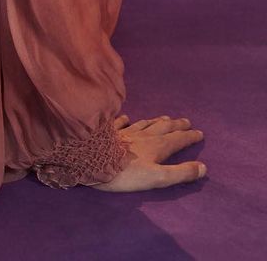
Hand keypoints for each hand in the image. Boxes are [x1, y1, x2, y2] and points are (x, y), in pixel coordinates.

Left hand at [89, 114, 206, 191]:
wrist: (92, 159)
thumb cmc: (126, 172)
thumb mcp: (158, 177)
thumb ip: (181, 173)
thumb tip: (203, 167)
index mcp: (156, 146)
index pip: (177, 139)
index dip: (189, 137)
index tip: (200, 133)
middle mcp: (142, 135)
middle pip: (162, 128)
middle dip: (176, 125)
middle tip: (186, 121)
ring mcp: (125, 132)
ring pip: (144, 124)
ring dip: (156, 121)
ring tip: (164, 118)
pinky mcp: (108, 132)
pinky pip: (119, 123)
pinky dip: (125, 120)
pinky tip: (126, 117)